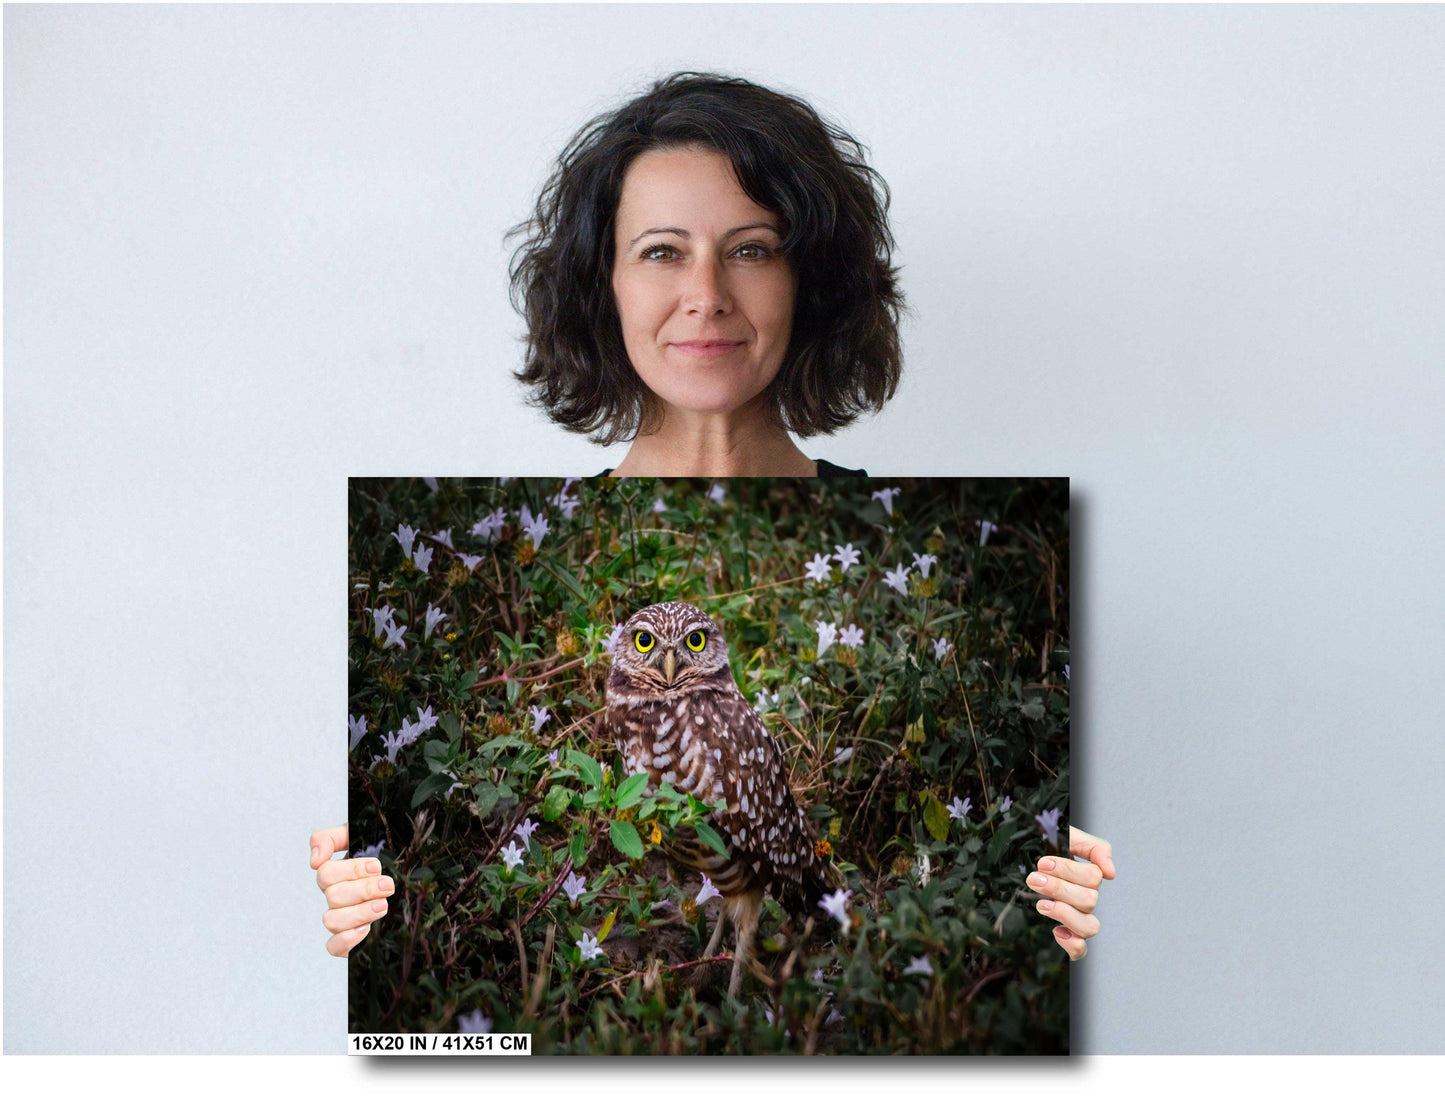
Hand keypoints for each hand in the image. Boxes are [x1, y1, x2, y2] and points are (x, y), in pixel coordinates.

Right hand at [310, 824, 393, 957]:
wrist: (405, 874)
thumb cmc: (379, 854)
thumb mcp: (358, 837)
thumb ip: (330, 838)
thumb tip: (314, 860)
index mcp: (335, 874)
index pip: (326, 873)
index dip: (351, 870)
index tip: (377, 866)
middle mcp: (335, 897)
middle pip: (333, 896)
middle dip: (364, 890)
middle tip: (387, 885)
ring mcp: (341, 918)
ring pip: (332, 921)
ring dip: (359, 912)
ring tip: (382, 905)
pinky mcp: (348, 940)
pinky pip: (333, 947)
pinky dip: (347, 939)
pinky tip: (366, 929)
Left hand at [1030, 826, 1114, 960]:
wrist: (1014, 858)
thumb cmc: (1041, 847)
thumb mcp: (1066, 836)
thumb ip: (1094, 847)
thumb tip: (1111, 873)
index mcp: (1086, 876)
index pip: (1093, 877)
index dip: (1068, 870)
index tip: (1043, 863)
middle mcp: (1085, 898)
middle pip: (1089, 900)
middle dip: (1058, 889)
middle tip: (1034, 879)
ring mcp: (1076, 918)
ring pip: (1089, 926)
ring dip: (1065, 914)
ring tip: (1041, 904)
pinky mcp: (1065, 935)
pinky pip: (1080, 950)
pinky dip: (1072, 944)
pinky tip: (1056, 931)